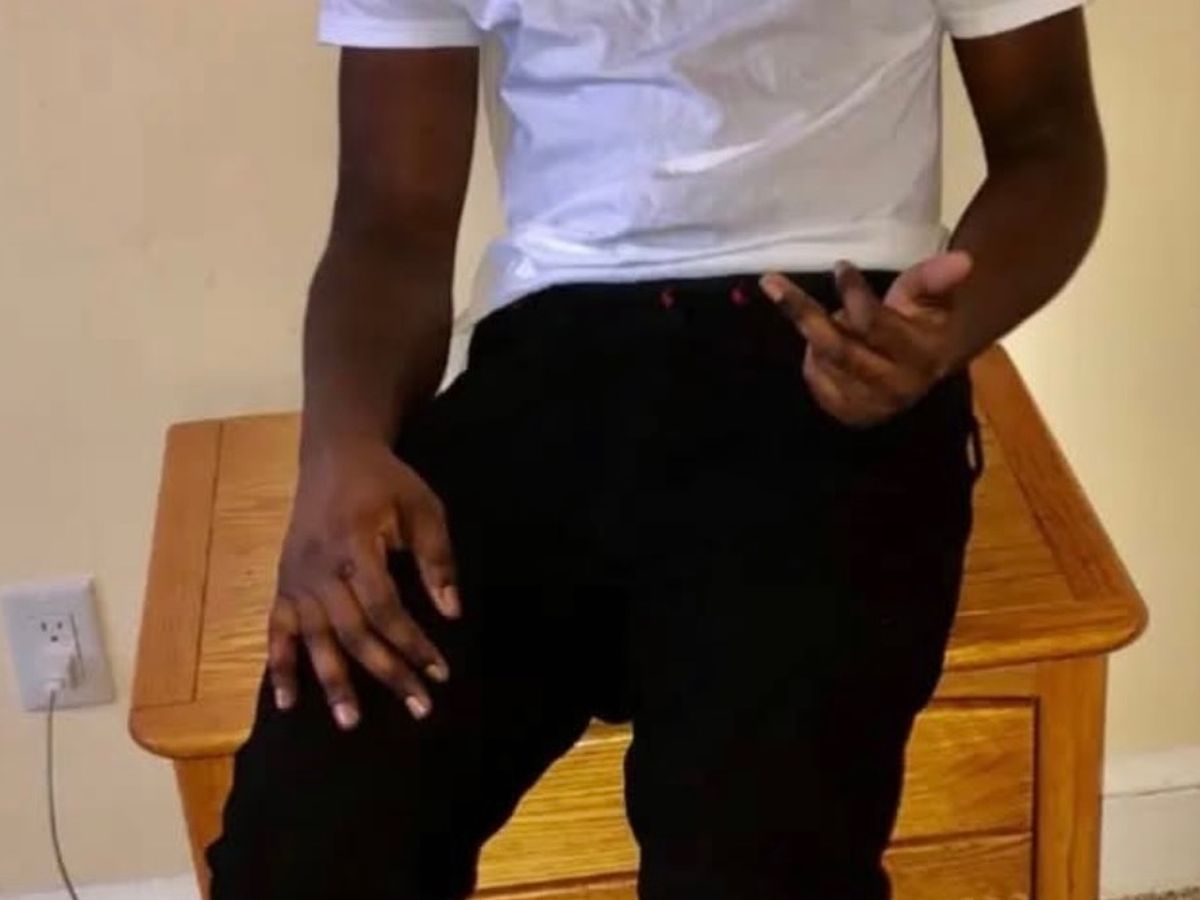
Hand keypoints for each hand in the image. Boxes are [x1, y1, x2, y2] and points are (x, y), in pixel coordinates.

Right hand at [269, 438, 459, 729]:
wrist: (334, 455)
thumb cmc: (386, 482)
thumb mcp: (423, 507)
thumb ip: (437, 559)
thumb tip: (451, 613)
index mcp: (355, 543)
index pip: (384, 605)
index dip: (411, 641)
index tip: (439, 670)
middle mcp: (320, 566)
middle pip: (353, 630)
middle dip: (386, 671)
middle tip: (417, 708)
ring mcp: (296, 577)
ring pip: (314, 638)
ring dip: (332, 682)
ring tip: (350, 722)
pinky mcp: (283, 583)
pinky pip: (276, 631)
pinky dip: (279, 667)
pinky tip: (286, 702)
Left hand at [760, 252, 973, 427]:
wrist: (920, 372)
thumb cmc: (919, 325)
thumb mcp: (928, 299)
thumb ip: (934, 279)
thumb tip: (964, 259)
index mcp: (921, 355)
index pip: (874, 324)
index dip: (854, 294)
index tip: (840, 267)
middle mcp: (895, 386)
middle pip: (838, 347)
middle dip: (804, 313)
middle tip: (772, 282)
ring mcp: (869, 405)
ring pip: (823, 361)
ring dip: (815, 333)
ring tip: (821, 317)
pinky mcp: (849, 414)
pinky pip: (816, 380)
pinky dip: (812, 359)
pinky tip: (819, 347)